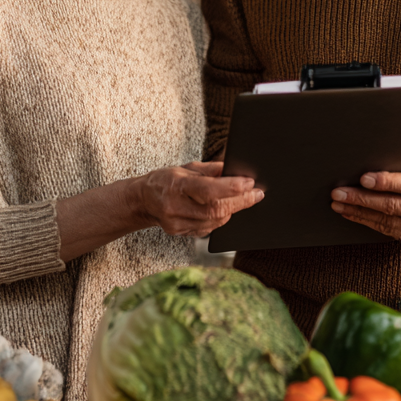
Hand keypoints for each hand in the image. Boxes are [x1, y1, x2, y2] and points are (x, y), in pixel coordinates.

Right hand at [136, 161, 263, 237]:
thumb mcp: (187, 167)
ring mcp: (177, 224)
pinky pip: (208, 229)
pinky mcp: (180, 233)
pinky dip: (220, 219)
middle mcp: (175, 207)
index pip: (208, 189)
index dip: (231, 187)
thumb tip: (236, 170)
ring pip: (214, 222)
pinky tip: (225, 210)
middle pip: (215, 209)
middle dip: (240, 202)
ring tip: (243, 199)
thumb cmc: (166, 180)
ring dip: (232, 210)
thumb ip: (212, 170)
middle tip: (257, 194)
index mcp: (177, 185)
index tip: (250, 183)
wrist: (143, 200)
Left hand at [329, 141, 400, 247]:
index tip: (364, 178)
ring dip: (359, 213)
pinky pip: (388, 232)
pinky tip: (353, 214)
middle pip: (392, 206)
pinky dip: (368, 222)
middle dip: (362, 199)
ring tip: (339, 204)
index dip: (385, 182)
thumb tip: (395, 136)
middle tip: (339, 193)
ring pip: (387, 222)